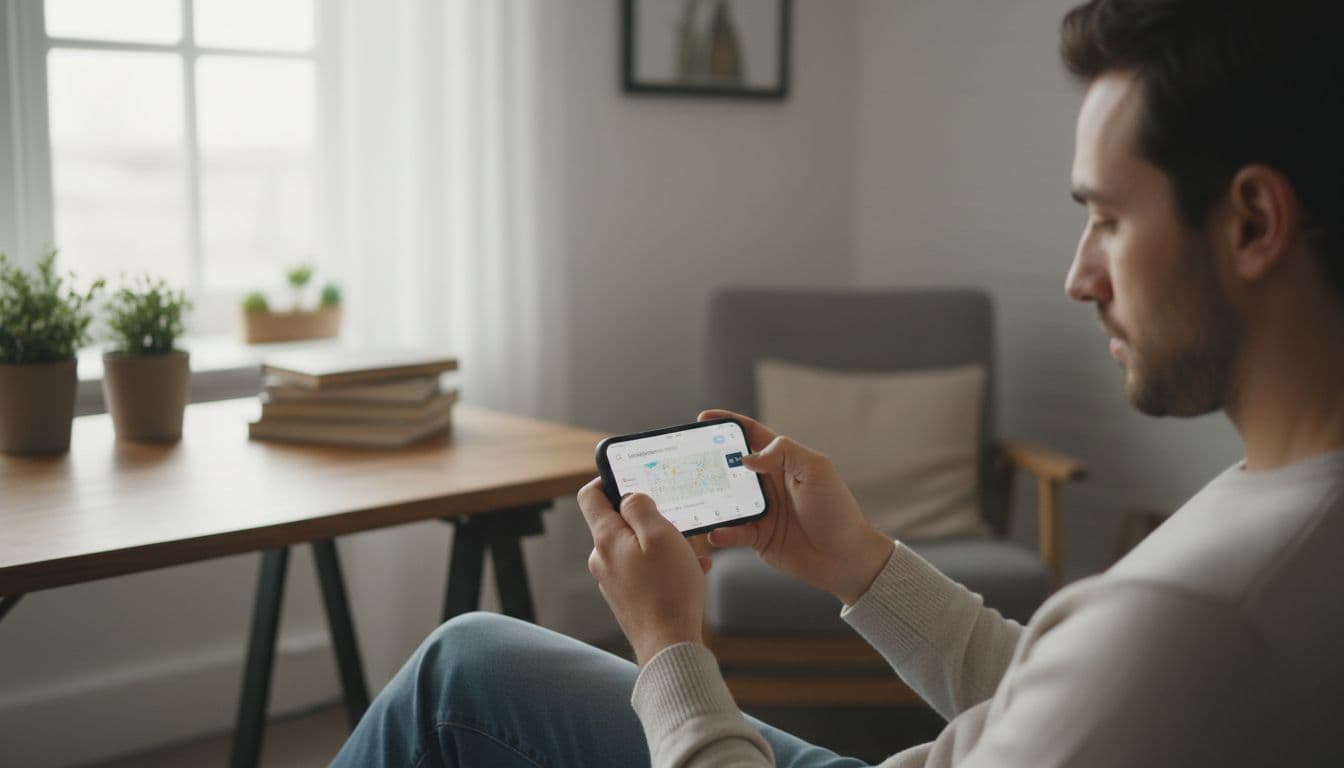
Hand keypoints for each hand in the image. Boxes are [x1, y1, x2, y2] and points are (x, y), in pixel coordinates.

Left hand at [578, 479, 711, 665]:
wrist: (670, 646)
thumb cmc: (668, 590)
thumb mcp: (661, 535)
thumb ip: (641, 507)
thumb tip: (630, 495)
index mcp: (606, 539)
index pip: (590, 495)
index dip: (608, 479)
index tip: (632, 476)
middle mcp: (603, 559)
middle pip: (618, 521)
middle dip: (649, 517)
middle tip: (676, 521)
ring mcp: (613, 580)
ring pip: (636, 547)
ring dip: (664, 544)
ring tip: (691, 554)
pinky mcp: (627, 597)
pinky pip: (644, 570)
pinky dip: (665, 566)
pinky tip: (691, 573)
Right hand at [700, 409, 894, 604]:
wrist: (845, 557)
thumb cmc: (836, 510)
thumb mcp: (816, 470)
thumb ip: (784, 452)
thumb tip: (746, 457)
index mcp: (782, 462)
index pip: (750, 435)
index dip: (728, 423)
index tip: (703, 418)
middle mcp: (768, 483)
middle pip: (731, 466)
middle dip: (708, 461)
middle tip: (687, 460)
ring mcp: (760, 511)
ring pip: (726, 499)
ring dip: (710, 498)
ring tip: (694, 496)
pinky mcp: (757, 537)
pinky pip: (733, 532)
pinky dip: (722, 532)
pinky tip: (717, 532)